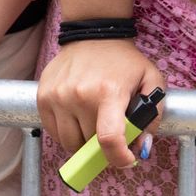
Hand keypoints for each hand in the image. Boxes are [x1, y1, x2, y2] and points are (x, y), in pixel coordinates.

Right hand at [37, 38, 166, 171]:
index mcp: (108, 92)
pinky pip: (54, 132)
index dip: (118, 159)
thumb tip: (141, 148)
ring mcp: (58, 96)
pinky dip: (67, 131)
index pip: (108, 139)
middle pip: (90, 144)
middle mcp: (79, 95)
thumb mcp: (151, 80)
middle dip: (103, 145)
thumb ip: (152, 116)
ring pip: (70, 143)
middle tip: (111, 131)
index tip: (126, 161)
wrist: (94, 34)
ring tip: (93, 121)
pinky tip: (78, 115)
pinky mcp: (43, 97)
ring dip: (83, 140)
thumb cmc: (124, 62)